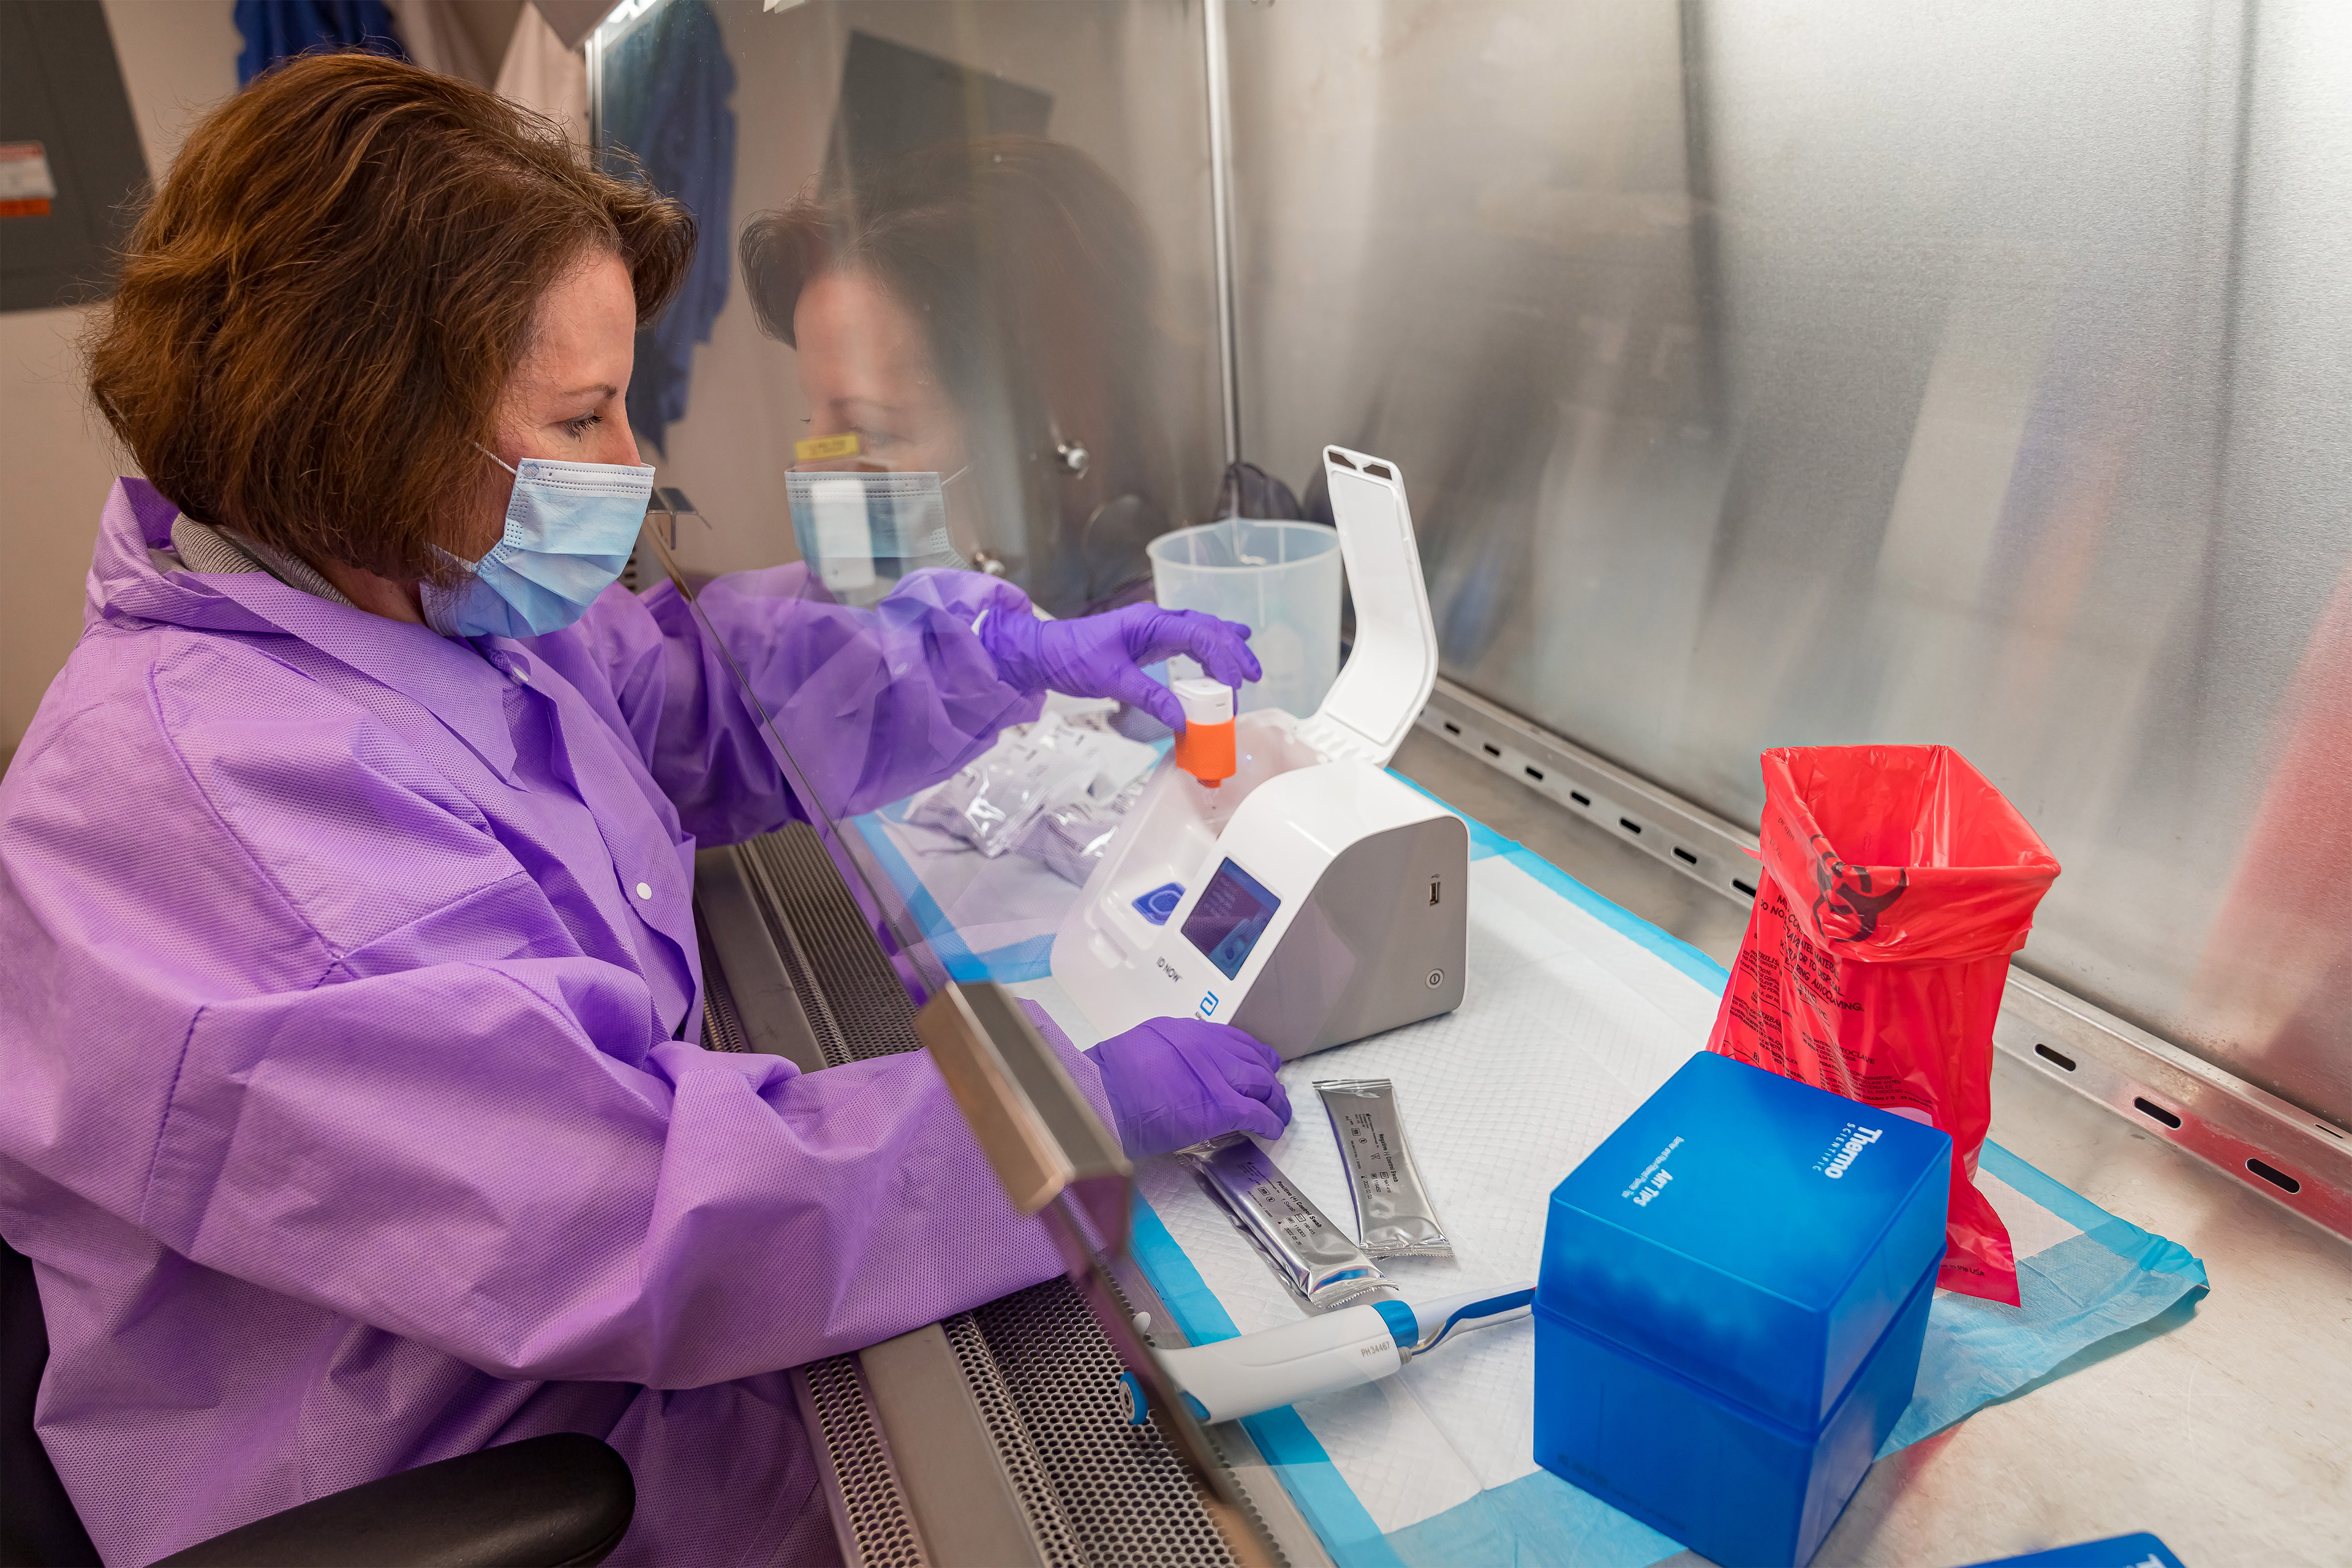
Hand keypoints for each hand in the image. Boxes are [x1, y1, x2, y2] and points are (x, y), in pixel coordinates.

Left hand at [979, 602, 1261, 731]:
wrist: (1043, 653)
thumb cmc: (1071, 658)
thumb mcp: (1112, 681)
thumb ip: (1151, 698)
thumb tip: (1185, 721)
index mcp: (1149, 622)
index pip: (1199, 635)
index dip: (1223, 659)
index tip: (1234, 687)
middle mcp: (1156, 620)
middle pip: (1208, 629)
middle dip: (1234, 652)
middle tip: (1253, 678)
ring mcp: (1154, 628)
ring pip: (1201, 632)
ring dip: (1226, 650)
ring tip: (1248, 669)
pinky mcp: (1149, 640)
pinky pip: (1187, 641)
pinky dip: (1208, 651)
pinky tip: (1221, 656)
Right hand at [1084, 1017, 1290, 1158]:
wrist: (1104, 1095)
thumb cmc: (1108, 1076)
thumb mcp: (1142, 1044)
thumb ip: (1166, 1050)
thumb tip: (1175, 1066)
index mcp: (1187, 1031)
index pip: (1233, 1039)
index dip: (1251, 1054)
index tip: (1258, 1063)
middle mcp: (1210, 1047)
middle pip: (1254, 1060)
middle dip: (1267, 1077)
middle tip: (1273, 1091)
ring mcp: (1219, 1076)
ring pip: (1263, 1085)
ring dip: (1275, 1100)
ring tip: (1278, 1113)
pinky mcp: (1222, 1106)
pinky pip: (1258, 1113)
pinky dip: (1270, 1122)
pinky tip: (1273, 1131)